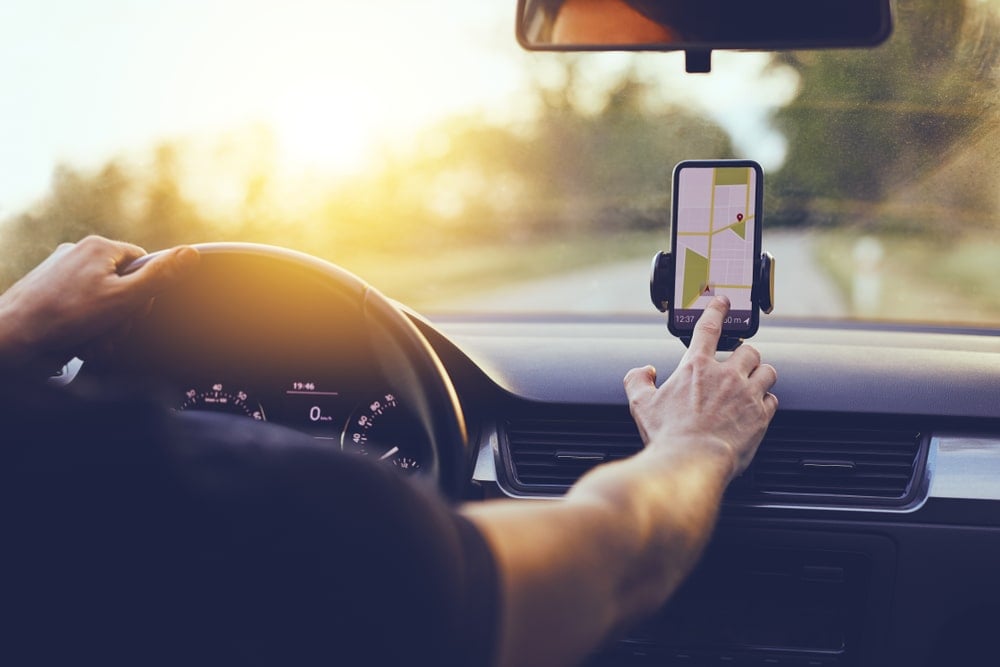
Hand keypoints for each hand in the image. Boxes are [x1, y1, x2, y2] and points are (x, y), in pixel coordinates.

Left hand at [0, 235, 199, 376]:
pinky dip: (83, 326)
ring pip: (103, 299)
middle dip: (123, 313)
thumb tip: (190, 252)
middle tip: (108, 329)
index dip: (145, 292)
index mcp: (99, 248)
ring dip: (104, 325)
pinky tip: (74, 339)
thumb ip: (160, 276)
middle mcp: (78, 253)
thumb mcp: (125, 299)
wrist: (12, 339)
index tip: (132, 310)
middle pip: (124, 283)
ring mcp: (60, 271)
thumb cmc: (66, 318)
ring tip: (89, 338)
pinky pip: (80, 307)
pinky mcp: (47, 290)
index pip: (144, 263)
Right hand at [624, 296, 777, 481]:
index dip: (717, 310)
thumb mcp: (640, 404)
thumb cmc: (668, 435)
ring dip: (761, 375)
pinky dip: (766, 402)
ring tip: (753, 383)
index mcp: (696, 367)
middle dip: (745, 355)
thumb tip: (645, 371)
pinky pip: (772, 399)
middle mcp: (725, 375)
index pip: (709, 327)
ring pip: (767, 371)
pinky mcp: (761, 415)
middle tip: (738, 365)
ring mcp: (746, 394)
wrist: (692, 462)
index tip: (722, 301)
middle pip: (749, 350)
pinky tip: (757, 409)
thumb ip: (638, 380)